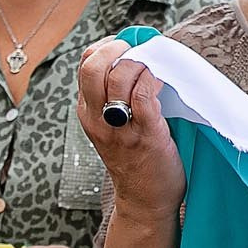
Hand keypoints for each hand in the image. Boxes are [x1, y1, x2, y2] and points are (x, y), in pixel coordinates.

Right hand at [77, 36, 184, 214]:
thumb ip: (115, 98)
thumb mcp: (112, 127)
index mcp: (87, 112)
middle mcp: (97, 118)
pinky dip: (153, 80)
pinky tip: (162, 82)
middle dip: (116, 47)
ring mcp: (119, 127)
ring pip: (119, 76)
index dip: (106, 47)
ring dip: (140, 63)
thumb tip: (136, 58)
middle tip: (138, 50)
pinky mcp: (144, 134)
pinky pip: (144, 94)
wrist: (145, 202)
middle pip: (92, 66)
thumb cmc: (136, 161)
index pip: (85, 64)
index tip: (127, 45)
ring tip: (153, 69)